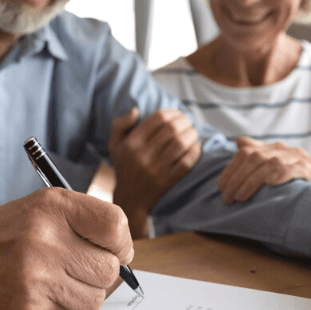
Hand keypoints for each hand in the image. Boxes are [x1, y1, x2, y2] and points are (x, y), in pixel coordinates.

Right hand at [0, 188, 132, 309]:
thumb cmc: (13, 229)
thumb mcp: (47, 205)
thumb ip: (88, 219)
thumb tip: (125, 251)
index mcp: (53, 206)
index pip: (115, 226)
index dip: (122, 242)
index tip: (114, 248)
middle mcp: (44, 239)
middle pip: (109, 268)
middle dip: (102, 269)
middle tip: (82, 263)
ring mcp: (36, 276)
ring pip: (95, 297)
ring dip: (84, 290)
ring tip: (60, 275)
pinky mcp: (29, 306)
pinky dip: (61, 303)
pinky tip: (41, 288)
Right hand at [108, 108, 200, 238]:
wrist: (130, 199)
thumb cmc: (124, 167)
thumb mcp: (114, 145)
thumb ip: (120, 125)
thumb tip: (136, 110)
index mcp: (131, 143)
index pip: (158, 118)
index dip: (172, 112)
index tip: (178, 114)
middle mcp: (143, 155)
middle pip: (172, 129)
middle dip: (185, 121)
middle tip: (188, 122)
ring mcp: (156, 169)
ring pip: (181, 143)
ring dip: (191, 134)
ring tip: (193, 132)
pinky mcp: (168, 180)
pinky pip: (186, 162)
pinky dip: (194, 152)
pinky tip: (196, 147)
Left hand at [217, 137, 310, 203]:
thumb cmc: (298, 181)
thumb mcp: (277, 166)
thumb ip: (258, 153)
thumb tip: (239, 141)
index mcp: (274, 148)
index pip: (245, 153)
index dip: (230, 169)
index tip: (220, 187)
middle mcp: (284, 150)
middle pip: (253, 158)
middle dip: (236, 178)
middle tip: (226, 198)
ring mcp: (298, 158)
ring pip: (268, 165)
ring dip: (250, 182)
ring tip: (239, 198)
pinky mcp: (309, 169)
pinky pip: (290, 169)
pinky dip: (277, 176)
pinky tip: (268, 185)